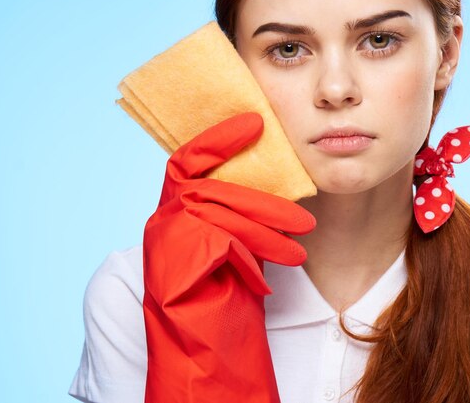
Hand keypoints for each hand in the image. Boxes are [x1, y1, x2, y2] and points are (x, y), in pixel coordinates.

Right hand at [142, 112, 315, 402]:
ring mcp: (163, 239)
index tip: (256, 122)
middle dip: (265, 205)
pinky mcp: (170, 262)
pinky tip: (263, 280)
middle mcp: (163, 219)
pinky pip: (220, 246)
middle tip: (306, 221)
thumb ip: (240, 216)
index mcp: (174, 210)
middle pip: (215, 190)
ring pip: (222, 217)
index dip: (220, 138)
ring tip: (299, 252)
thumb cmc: (220, 294)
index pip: (189, 159)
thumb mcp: (234, 246)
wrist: (198, 348)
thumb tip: (279, 186)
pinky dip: (247, 262)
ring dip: (266, 234)